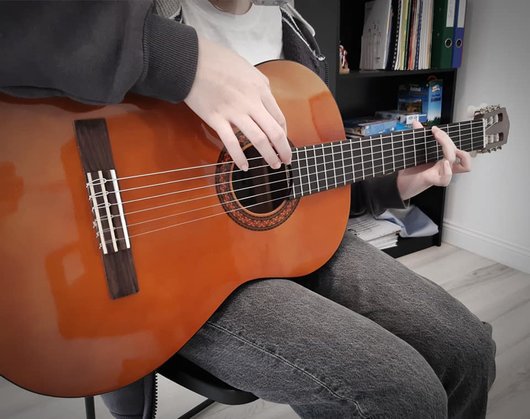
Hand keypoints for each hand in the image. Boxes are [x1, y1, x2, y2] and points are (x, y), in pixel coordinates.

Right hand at [184, 36, 290, 170]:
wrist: (190, 59)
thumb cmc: (216, 60)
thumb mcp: (247, 68)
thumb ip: (258, 85)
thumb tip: (264, 100)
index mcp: (260, 88)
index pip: (279, 117)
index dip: (284, 134)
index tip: (283, 142)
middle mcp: (251, 101)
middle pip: (275, 132)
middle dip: (283, 150)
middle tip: (286, 160)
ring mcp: (234, 111)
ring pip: (259, 139)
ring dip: (268, 156)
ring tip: (273, 165)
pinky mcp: (216, 119)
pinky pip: (232, 143)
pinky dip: (240, 158)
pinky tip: (245, 166)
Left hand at [397, 121, 471, 199]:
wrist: (400, 183)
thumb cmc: (410, 170)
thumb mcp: (414, 152)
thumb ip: (417, 138)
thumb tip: (416, 123)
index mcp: (443, 159)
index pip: (457, 149)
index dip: (449, 138)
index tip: (434, 129)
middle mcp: (445, 166)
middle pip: (457, 152)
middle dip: (447, 139)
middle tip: (435, 132)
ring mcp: (440, 173)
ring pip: (460, 164)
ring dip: (451, 151)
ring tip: (442, 144)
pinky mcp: (432, 180)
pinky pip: (446, 179)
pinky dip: (447, 171)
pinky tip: (443, 163)